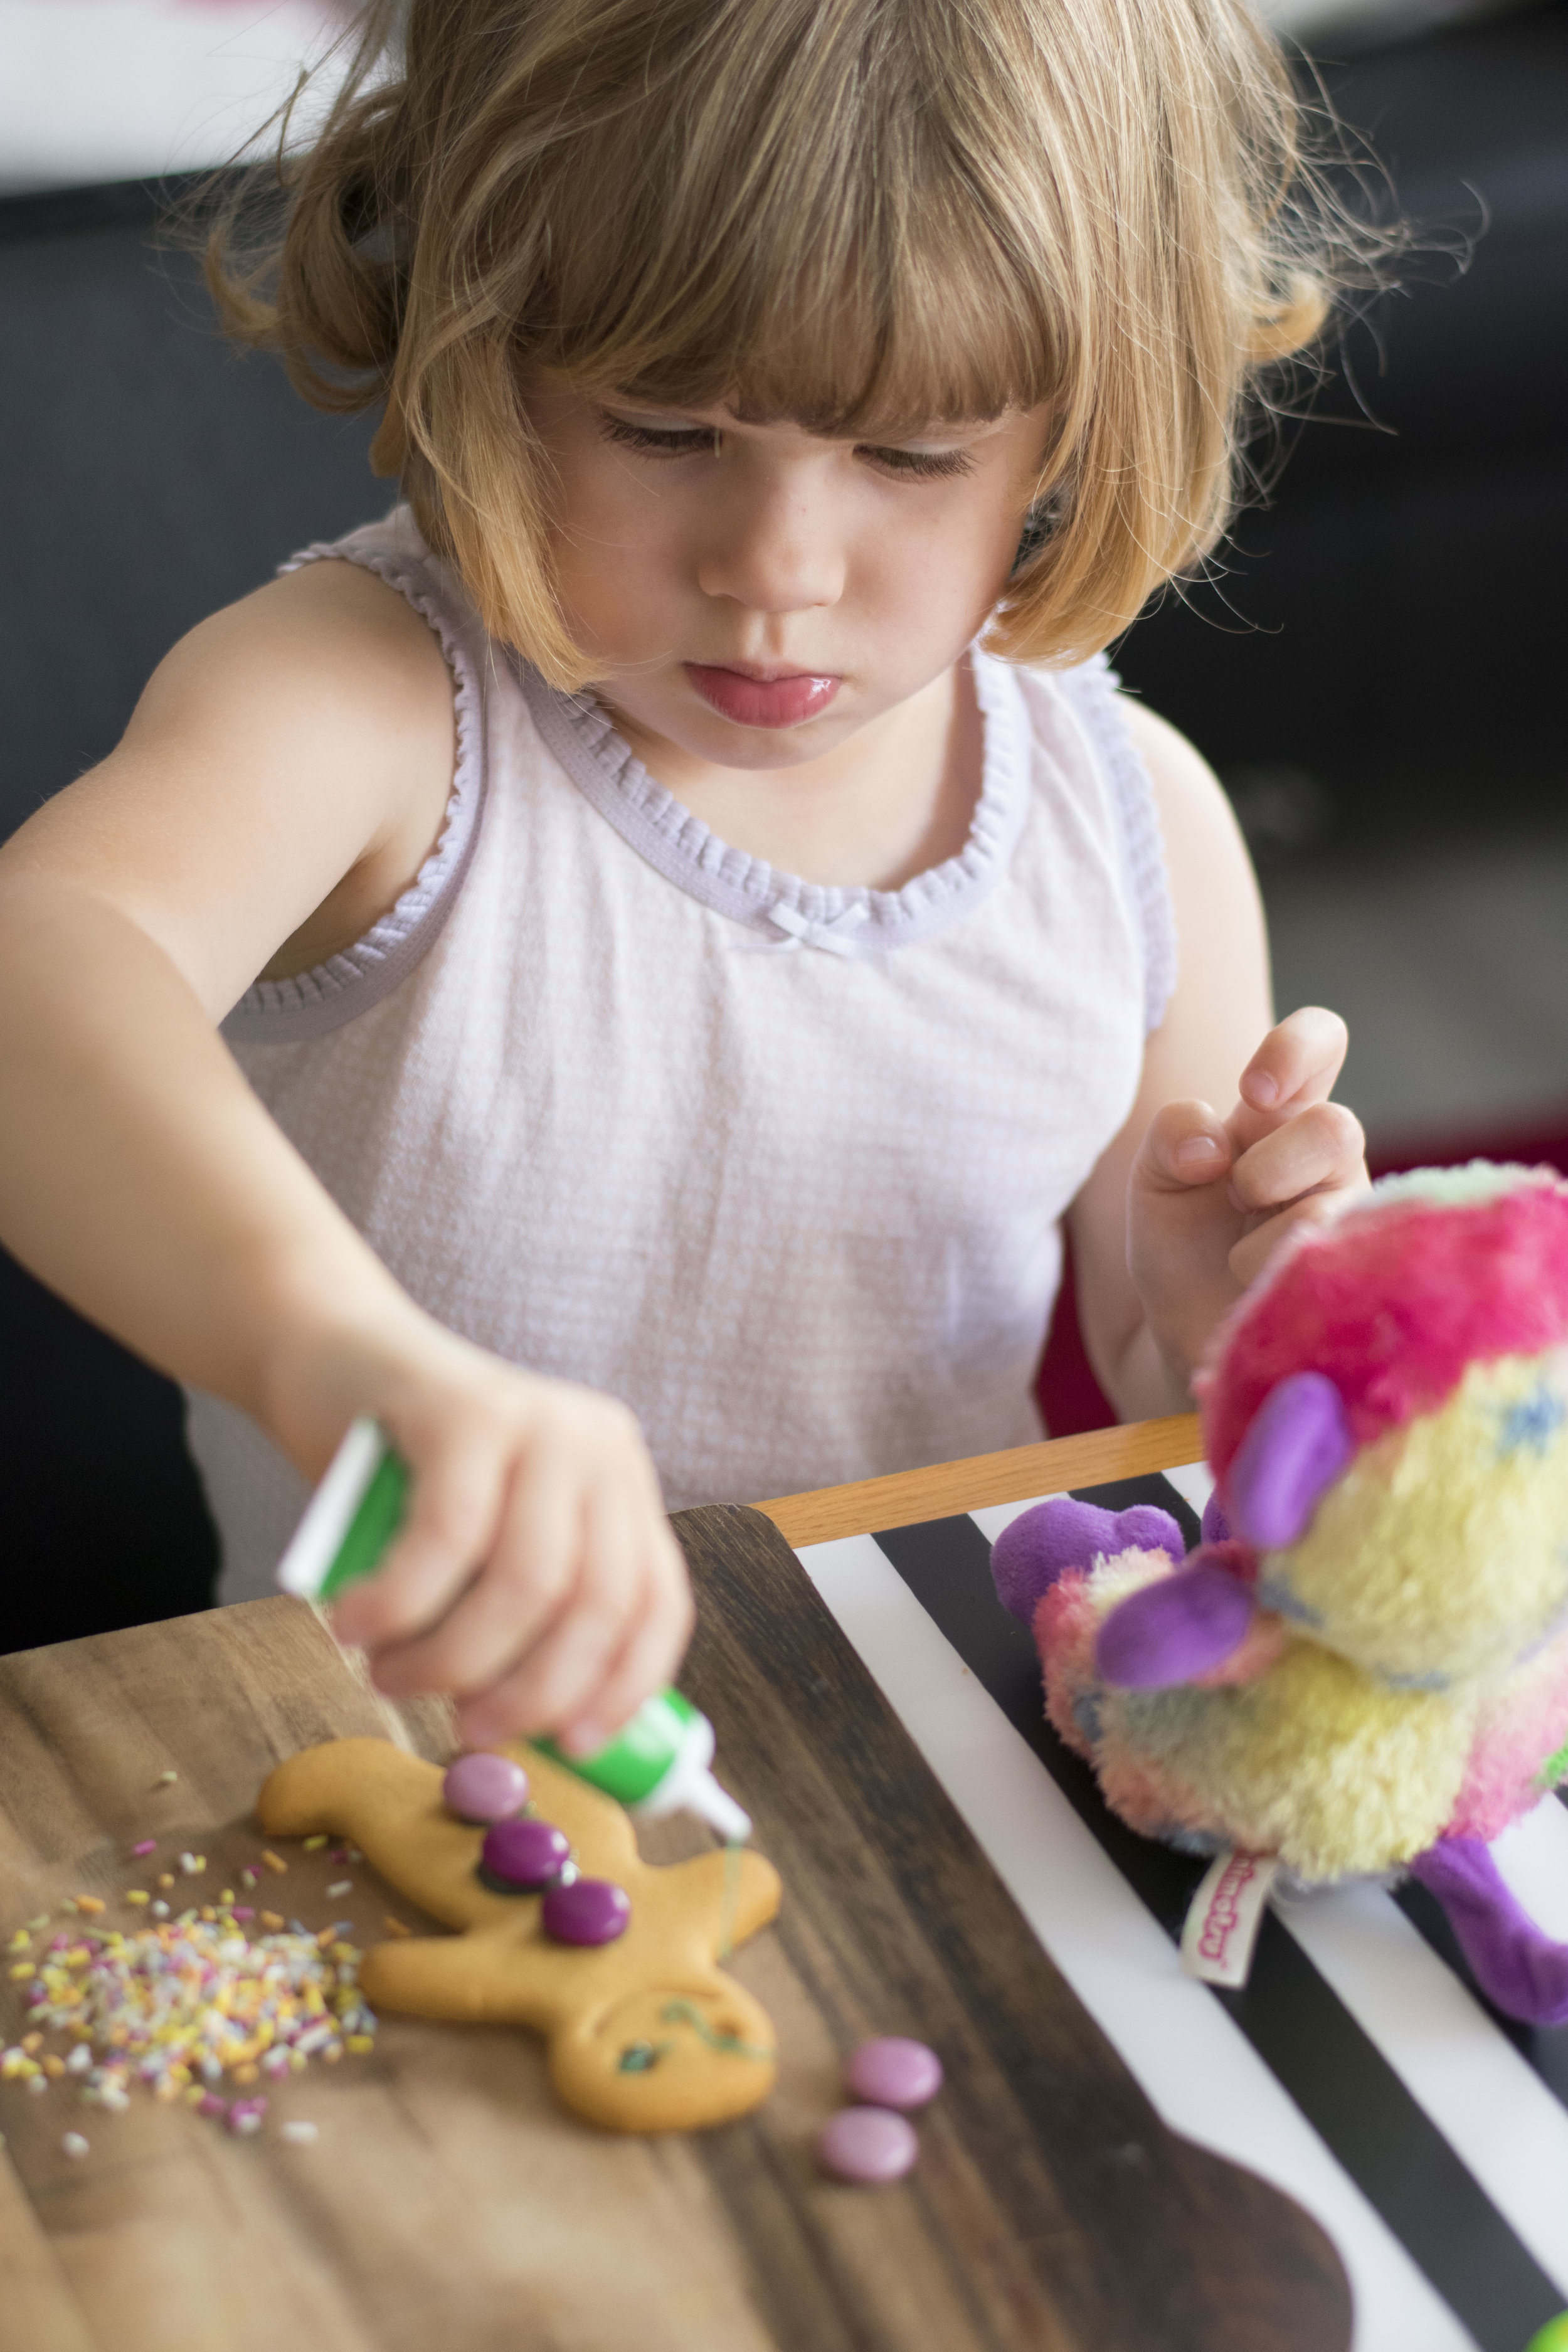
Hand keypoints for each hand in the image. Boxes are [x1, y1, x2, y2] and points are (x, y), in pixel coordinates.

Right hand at [266, 1313, 692, 1752]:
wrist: (326, 1356)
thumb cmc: (402, 1476)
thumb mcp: (484, 1547)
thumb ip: (520, 1617)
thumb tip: (539, 1734)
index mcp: (620, 1485)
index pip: (658, 1604)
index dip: (625, 1688)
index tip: (574, 1750)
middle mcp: (597, 1448)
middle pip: (596, 1604)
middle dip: (531, 1693)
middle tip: (464, 1730)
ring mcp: (538, 1421)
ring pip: (526, 1583)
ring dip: (454, 1659)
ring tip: (388, 1676)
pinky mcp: (466, 1411)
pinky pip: (448, 1538)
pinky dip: (400, 1604)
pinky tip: (356, 1627)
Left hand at [1127, 1006, 1368, 1391]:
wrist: (1188, 1335)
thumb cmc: (1183, 1241)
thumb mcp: (1157, 1177)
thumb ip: (1172, 1135)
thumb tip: (1214, 1148)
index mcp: (1281, 1116)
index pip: (1321, 1043)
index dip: (1297, 1048)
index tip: (1252, 1092)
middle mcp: (1329, 1159)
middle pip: (1336, 1127)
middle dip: (1272, 1165)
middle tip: (1237, 1196)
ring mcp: (1353, 1220)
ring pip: (1332, 1205)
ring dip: (1268, 1236)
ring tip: (1238, 1263)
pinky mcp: (1359, 1281)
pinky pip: (1336, 1267)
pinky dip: (1278, 1280)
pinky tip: (1261, 1294)